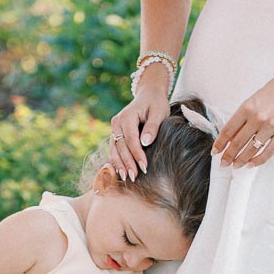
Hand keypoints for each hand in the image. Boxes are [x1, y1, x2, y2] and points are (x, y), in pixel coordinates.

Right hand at [109, 64, 170, 180]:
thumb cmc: (156, 104)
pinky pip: (114, 149)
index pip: (131, 139)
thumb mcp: (159, 112)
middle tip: (134, 177)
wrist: (148, 95)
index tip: (144, 167)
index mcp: (127, 116)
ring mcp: (114, 128)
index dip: (136, 154)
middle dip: (127, 163)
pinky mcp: (115, 133)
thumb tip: (145, 143)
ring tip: (126, 178)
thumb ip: (152, 127)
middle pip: (121, 146)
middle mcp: (117, 122)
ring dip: (119, 164)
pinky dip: (116, 160)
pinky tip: (120, 172)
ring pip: (114, 149)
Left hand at [212, 68, 273, 167]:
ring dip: (241, 160)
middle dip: (228, 155)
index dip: (220, 143)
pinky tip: (251, 164)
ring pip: (251, 149)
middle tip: (223, 163)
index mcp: (248, 107)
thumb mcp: (257, 97)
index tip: (215, 151)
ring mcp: (271, 126)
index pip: (229, 130)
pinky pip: (268, 151)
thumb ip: (246, 114)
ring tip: (236, 166)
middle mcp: (257, 118)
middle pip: (238, 142)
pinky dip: (258, 160)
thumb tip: (235, 133)